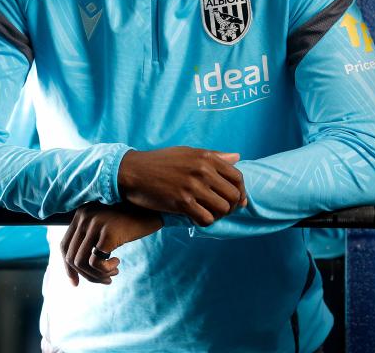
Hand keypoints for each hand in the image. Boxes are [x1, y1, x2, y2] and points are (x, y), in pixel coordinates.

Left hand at [60, 202, 162, 285]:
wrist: (153, 211)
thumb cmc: (130, 221)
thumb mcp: (105, 227)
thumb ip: (89, 239)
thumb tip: (73, 269)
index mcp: (81, 214)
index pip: (64, 246)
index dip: (68, 268)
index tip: (76, 283)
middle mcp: (84, 216)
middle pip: (72, 258)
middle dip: (86, 275)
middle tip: (105, 280)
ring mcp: (95, 223)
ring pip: (82, 263)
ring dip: (97, 275)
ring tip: (112, 275)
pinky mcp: (108, 233)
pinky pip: (96, 263)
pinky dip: (105, 270)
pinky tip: (117, 264)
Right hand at [117, 146, 247, 225]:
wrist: (133, 170)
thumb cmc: (161, 161)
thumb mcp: (189, 152)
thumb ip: (214, 156)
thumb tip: (237, 157)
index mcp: (206, 157)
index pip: (237, 177)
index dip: (241, 191)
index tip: (239, 200)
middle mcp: (203, 171)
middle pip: (233, 195)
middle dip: (233, 206)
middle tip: (224, 211)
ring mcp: (193, 187)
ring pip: (222, 208)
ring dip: (219, 215)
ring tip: (211, 214)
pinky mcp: (181, 202)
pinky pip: (206, 218)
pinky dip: (206, 221)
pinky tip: (198, 218)